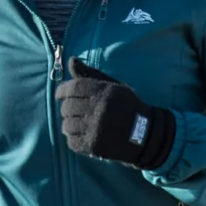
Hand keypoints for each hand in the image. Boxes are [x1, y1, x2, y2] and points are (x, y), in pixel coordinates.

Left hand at [56, 57, 174, 170]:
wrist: (145, 135)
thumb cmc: (127, 107)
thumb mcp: (113, 87)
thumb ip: (91, 74)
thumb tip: (71, 60)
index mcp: (104, 92)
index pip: (73, 88)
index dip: (62, 91)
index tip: (59, 95)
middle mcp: (99, 109)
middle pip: (67, 107)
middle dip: (66, 109)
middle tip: (72, 112)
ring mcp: (96, 129)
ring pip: (67, 125)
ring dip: (69, 125)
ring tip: (77, 124)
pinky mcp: (94, 146)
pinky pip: (72, 142)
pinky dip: (73, 139)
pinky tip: (81, 135)